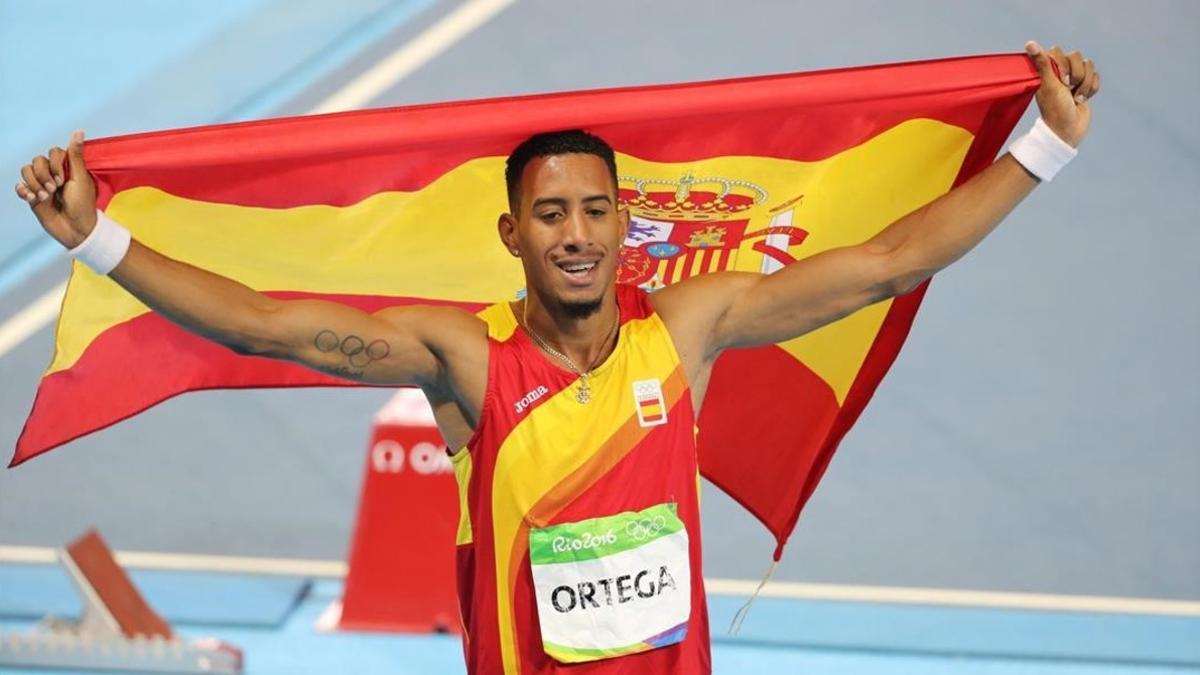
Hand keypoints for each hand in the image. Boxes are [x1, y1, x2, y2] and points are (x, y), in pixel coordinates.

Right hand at [14, 130, 97, 248]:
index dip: (55, 163)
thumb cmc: (83, 204)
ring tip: (45, 196)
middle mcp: (53, 174)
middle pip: (37, 160)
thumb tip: (79, 130)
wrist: (76, 229)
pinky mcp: (32, 197)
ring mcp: (42, 185)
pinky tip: (33, 198)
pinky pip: (19, 186)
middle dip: (44, 175)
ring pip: (26, 171)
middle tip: (55, 189)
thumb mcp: (80, 178)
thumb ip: (76, 155)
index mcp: (67, 168)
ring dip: (34, 183)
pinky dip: (23, 191)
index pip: (53, 152)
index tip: (63, 178)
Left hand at [1025, 41, 1100, 147]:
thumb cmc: (1055, 110)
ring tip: (1076, 98)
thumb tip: (1030, 43)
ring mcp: (1073, 78)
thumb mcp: (1049, 85)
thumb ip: (1042, 63)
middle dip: (1076, 75)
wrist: (1068, 131)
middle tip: (1068, 90)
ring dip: (1085, 84)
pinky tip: (1082, 100)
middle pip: (1077, 57)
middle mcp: (1060, 72)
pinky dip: (1092, 89)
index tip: (1061, 82)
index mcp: (1047, 70)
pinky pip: (1096, 77)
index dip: (1064, 65)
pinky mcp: (1085, 86)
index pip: (1058, 51)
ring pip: (1088, 66)